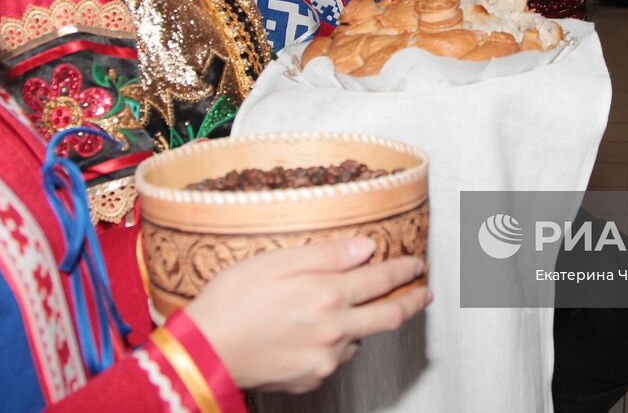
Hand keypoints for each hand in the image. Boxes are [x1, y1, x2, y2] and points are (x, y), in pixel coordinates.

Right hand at [183, 237, 429, 393]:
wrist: (203, 352)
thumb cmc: (231, 300)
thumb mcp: (275, 261)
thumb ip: (326, 255)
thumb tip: (366, 247)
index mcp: (327, 295)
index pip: (381, 280)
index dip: (404, 271)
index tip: (417, 265)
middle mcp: (334, 330)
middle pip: (388, 317)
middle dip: (411, 302)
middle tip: (424, 293)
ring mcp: (324, 359)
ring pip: (359, 339)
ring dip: (366, 324)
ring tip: (357, 310)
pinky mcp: (310, 379)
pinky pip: (334, 359)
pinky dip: (336, 343)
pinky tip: (316, 333)